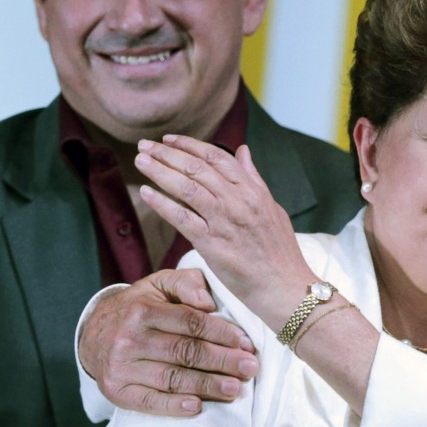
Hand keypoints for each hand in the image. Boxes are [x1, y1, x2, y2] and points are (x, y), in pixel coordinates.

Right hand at [79, 269, 258, 416]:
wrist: (92, 334)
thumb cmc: (139, 308)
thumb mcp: (159, 285)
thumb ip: (186, 283)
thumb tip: (209, 301)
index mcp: (143, 311)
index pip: (190, 322)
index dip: (222, 333)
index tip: (246, 344)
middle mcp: (130, 339)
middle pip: (185, 352)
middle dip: (222, 361)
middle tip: (250, 368)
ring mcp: (121, 367)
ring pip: (172, 378)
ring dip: (207, 385)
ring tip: (235, 389)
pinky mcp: (117, 390)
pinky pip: (147, 401)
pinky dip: (173, 406)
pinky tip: (197, 407)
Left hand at [134, 136, 315, 330]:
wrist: (285, 287)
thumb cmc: (280, 252)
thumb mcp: (273, 208)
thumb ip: (254, 179)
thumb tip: (242, 150)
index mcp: (253, 191)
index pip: (217, 158)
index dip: (190, 145)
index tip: (169, 140)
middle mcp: (239, 202)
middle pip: (197, 168)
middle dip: (167, 154)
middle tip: (144, 146)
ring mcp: (225, 221)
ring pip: (186, 188)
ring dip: (160, 171)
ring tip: (141, 161)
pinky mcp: (212, 244)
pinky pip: (181, 218)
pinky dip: (162, 203)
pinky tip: (146, 193)